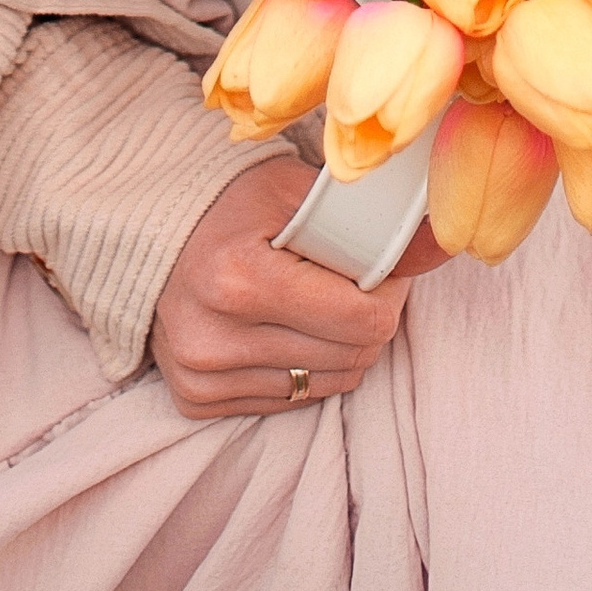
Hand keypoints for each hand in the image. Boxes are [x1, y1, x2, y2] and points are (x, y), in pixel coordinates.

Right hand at [149, 160, 406, 418]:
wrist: (146, 233)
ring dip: (343, 346)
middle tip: (360, 282)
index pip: (361, 320)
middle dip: (371, 318)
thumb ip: (364, 219)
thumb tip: (445, 242)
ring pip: (329, 384)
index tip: (387, 269)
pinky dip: (306, 367)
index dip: (391, 293)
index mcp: (236, 278)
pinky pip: (291, 400)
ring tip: (324, 304)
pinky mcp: (196, 401)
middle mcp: (214, 338)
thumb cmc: (226, 202)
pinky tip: (288, 329)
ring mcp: (203, 377)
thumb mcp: (290, 189)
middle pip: (353, 355)